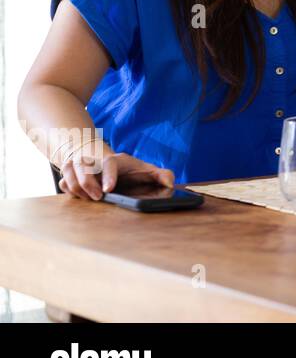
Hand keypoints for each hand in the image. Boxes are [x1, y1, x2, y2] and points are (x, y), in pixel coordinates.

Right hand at [58, 150, 173, 201]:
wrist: (106, 161)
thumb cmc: (129, 170)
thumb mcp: (147, 171)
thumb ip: (162, 175)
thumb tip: (170, 183)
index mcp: (115, 159)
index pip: (109, 163)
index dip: (108, 176)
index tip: (108, 191)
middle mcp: (94, 160)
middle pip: (83, 166)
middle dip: (88, 184)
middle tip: (98, 198)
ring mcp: (80, 166)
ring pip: (69, 173)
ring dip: (76, 188)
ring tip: (89, 199)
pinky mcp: (69, 174)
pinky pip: (62, 181)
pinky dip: (68, 189)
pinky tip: (79, 196)